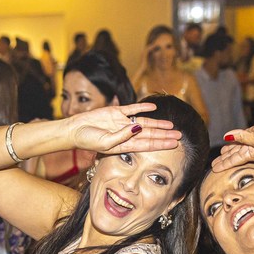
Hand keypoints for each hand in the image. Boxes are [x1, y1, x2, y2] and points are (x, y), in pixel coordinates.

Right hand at [66, 103, 181, 153]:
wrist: (74, 130)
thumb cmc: (87, 140)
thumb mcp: (105, 143)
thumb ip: (122, 136)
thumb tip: (138, 127)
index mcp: (124, 145)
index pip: (147, 144)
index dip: (161, 144)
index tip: (174, 144)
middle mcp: (126, 134)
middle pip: (149, 134)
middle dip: (164, 135)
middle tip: (179, 136)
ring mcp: (122, 123)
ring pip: (145, 123)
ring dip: (158, 123)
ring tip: (171, 125)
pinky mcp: (116, 112)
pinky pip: (132, 109)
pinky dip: (143, 108)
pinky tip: (153, 108)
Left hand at [211, 110, 253, 172]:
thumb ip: (242, 137)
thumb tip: (226, 136)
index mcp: (252, 154)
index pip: (233, 160)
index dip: (223, 164)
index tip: (213, 169)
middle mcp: (253, 149)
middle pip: (234, 155)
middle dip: (224, 160)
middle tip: (213, 164)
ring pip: (238, 145)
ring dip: (229, 150)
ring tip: (220, 154)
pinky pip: (244, 136)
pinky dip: (237, 138)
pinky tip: (231, 138)